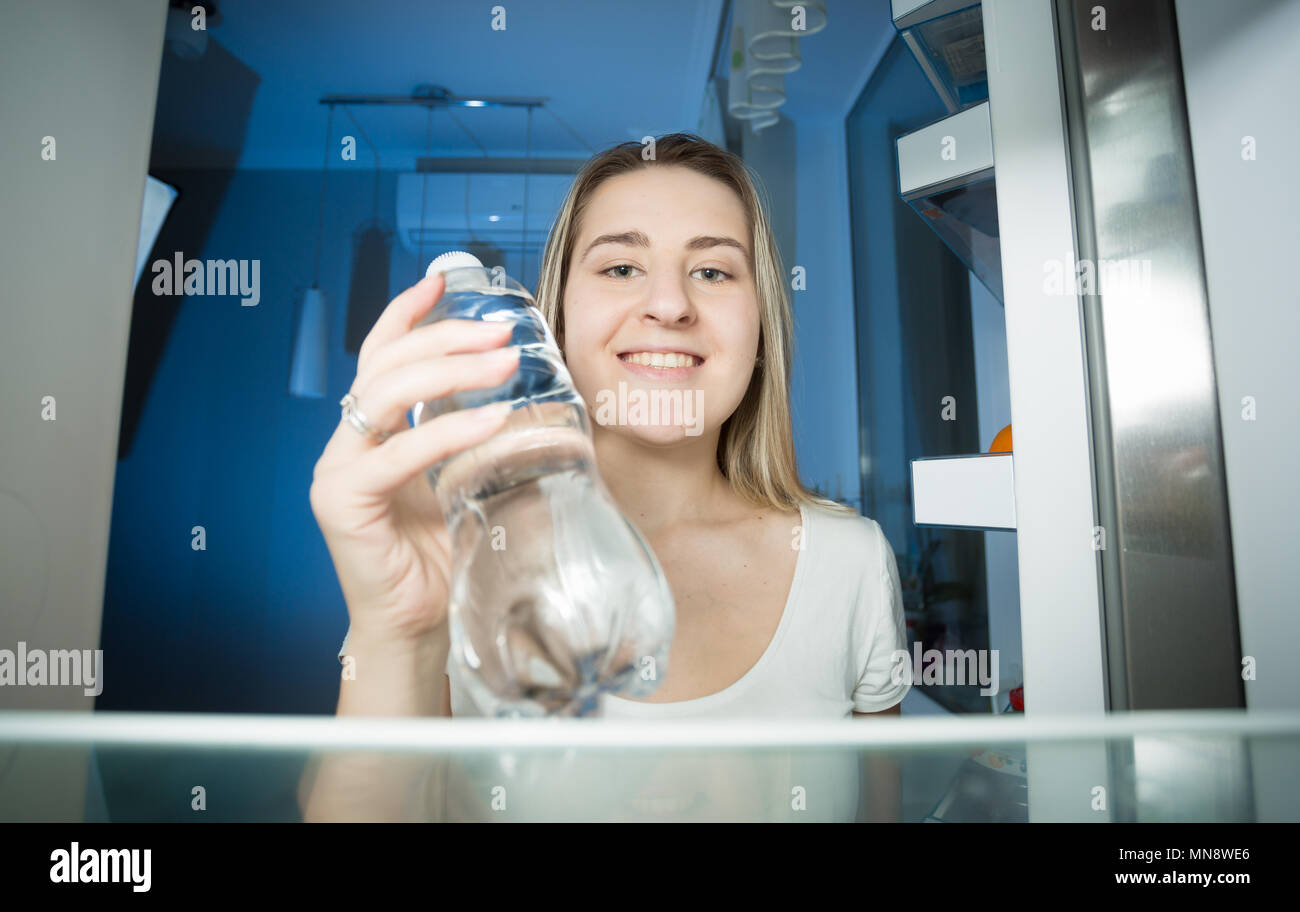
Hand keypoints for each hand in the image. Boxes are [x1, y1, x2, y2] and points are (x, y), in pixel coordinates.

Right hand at [309, 271, 519, 640]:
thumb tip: (531, 397)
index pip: (380, 355)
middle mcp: (348, 442)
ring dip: (448, 369)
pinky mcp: (344, 501)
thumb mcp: (466, 484)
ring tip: (502, 361)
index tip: (443, 280)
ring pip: (384, 392)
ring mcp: (340, 469)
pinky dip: (446, 431)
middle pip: (385, 363)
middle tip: (501, 331)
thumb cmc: (444, 558)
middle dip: (444, 337)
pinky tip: (490, 419)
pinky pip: (396, 454)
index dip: (407, 313)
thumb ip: (477, 441)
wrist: (419, 628)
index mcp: (372, 432)